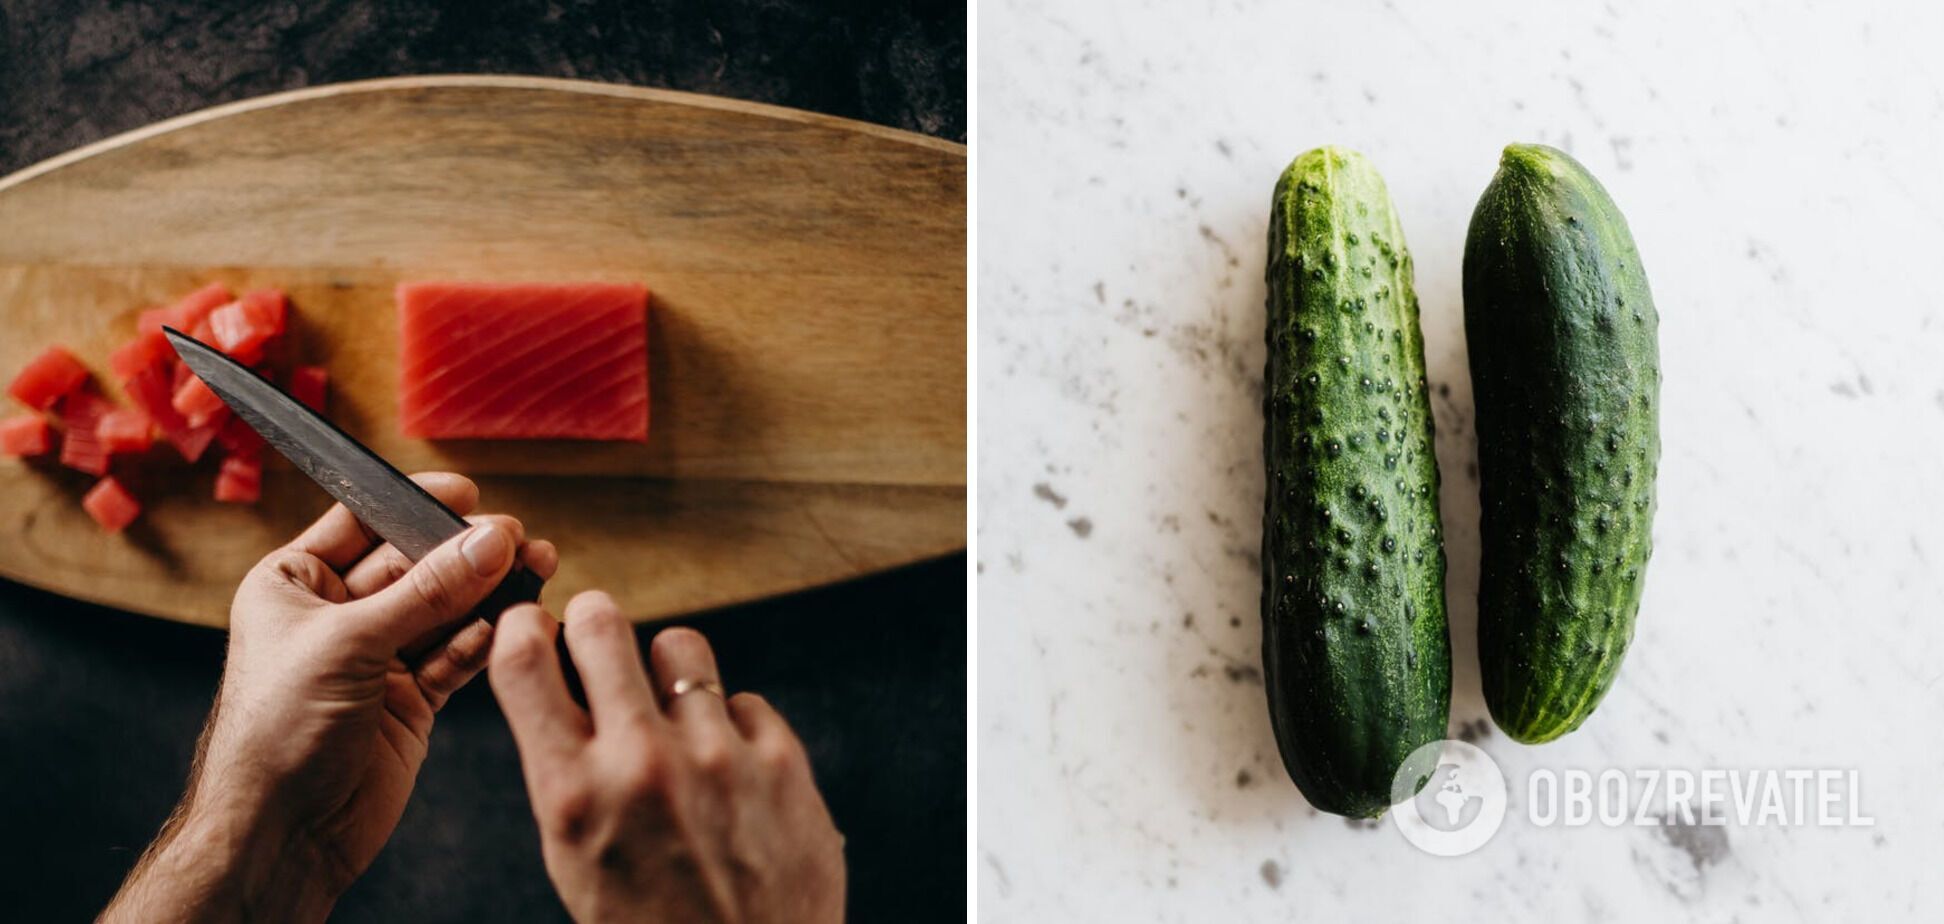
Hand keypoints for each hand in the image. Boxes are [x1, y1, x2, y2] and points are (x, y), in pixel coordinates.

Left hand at [104, 472, 556, 922]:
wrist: (282, 831)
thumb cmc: (277, 731)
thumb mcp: (350, 643)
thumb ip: (428, 591)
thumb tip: (489, 542)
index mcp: (295, 584)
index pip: (362, 522)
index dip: (414, 504)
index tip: (467, 496)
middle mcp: (337, 614)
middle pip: (415, 564)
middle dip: (466, 553)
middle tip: (516, 540)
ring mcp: (377, 657)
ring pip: (445, 609)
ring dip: (487, 594)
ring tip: (533, 571)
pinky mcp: (410, 699)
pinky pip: (456, 655)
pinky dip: (483, 642)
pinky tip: (507, 627)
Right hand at [490, 592, 844, 923]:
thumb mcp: (577, 859)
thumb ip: (568, 772)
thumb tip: (561, 681)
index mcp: (572, 796)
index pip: (523, 660)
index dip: (523, 628)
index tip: (532, 624)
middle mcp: (642, 764)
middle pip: (602, 624)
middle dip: (594, 620)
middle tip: (598, 633)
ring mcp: (718, 757)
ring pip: (681, 646)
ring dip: (670, 668)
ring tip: (673, 708)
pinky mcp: (782, 762)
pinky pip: (745, 700)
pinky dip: (732, 725)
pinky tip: (729, 770)